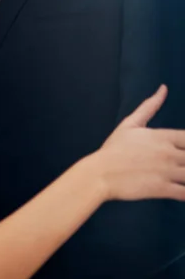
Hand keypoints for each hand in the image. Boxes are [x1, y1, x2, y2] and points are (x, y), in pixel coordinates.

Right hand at [93, 85, 184, 200]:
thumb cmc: (114, 149)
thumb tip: (164, 88)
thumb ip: (149, 106)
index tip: (183, 148)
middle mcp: (168, 153)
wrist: (101, 173)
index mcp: (162, 136)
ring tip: (183, 174)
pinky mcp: (162, 189)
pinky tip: (184, 190)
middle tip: (183, 160)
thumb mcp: (130, 123)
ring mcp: (166, 172)